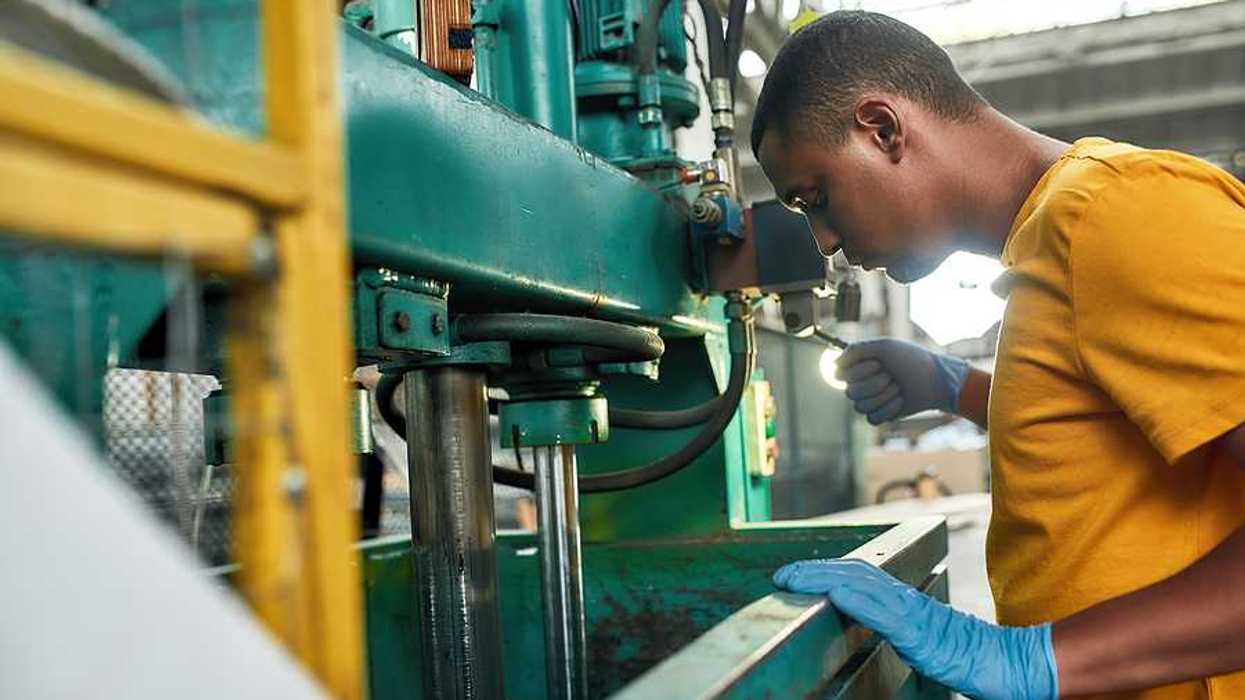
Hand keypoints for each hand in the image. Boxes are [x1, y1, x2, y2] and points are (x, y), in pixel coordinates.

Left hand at [773, 559, 1057, 699]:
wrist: (1009, 665)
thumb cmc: (968, 656)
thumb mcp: (920, 639)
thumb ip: (893, 626)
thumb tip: (863, 618)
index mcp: (903, 602)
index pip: (856, 576)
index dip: (824, 571)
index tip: (793, 575)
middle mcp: (905, 599)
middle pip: (852, 573)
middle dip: (813, 570)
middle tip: (782, 574)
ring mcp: (912, 612)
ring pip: (860, 584)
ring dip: (822, 578)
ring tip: (794, 579)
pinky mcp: (920, 631)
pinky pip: (882, 611)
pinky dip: (854, 599)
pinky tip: (833, 594)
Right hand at [836, 339, 968, 423]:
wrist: (935, 380)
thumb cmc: (912, 360)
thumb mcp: (884, 347)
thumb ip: (855, 350)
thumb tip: (833, 363)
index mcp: (860, 365)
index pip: (840, 375)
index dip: (857, 372)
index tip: (877, 363)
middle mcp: (862, 382)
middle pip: (850, 392)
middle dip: (875, 384)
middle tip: (892, 376)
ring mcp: (871, 400)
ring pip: (860, 407)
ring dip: (883, 396)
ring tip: (899, 388)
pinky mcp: (881, 414)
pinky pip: (872, 419)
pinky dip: (888, 409)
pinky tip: (901, 400)